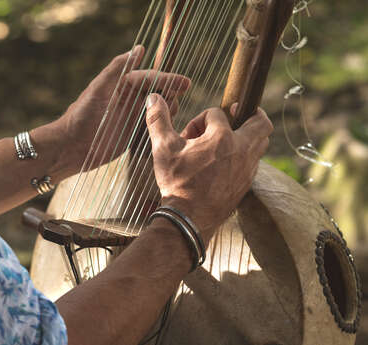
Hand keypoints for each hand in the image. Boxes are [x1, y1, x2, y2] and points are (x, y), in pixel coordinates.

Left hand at [55, 46, 190, 171]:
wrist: (71, 147)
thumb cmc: (81, 116)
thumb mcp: (98, 89)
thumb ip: (116, 69)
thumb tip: (139, 48)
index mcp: (122, 86)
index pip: (150, 78)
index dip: (168, 79)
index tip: (186, 83)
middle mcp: (129, 100)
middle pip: (158, 93)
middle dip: (170, 95)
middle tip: (176, 103)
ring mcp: (132, 118)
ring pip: (158, 110)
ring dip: (167, 111)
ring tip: (171, 115)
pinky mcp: (132, 136)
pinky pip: (152, 128)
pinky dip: (160, 127)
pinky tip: (167, 130)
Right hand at [145, 93, 272, 243]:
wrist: (188, 219)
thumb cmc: (176, 182)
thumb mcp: (163, 148)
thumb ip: (158, 120)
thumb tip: (154, 96)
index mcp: (222, 138)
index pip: (217, 113)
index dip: (199, 120)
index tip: (188, 135)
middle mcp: (241, 150)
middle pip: (261, 121)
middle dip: (248, 113)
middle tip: (233, 115)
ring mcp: (247, 168)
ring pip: (261, 142)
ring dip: (246, 135)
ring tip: (224, 141)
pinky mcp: (247, 183)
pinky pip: (254, 161)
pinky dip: (243, 155)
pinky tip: (224, 163)